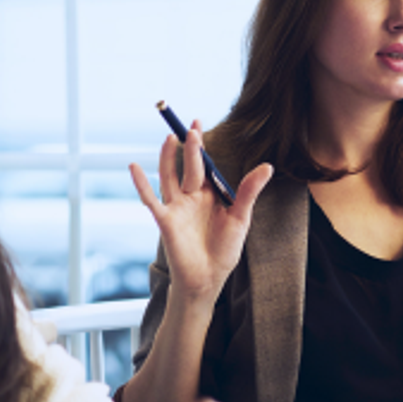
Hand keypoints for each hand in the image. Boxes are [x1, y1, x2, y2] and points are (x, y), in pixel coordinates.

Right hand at [129, 123, 272, 300]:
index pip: (204, 164)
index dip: (201, 146)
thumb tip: (268, 166)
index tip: (198, 123)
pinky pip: (151, 199)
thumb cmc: (224, 251)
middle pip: (189, 167)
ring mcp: (177, 207)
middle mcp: (191, 197)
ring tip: (169, 138)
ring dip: (167, 158)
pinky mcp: (166, 220)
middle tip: (193, 127)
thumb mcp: (240, 217)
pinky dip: (142, 183)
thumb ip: (249, 191)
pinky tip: (135, 167)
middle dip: (191, 147)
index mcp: (209, 195)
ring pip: (169, 177)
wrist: (208, 278)